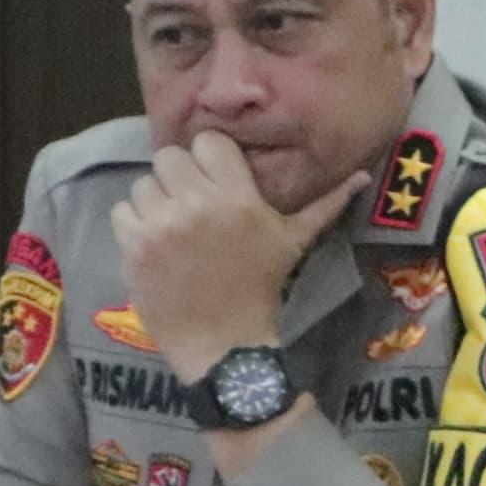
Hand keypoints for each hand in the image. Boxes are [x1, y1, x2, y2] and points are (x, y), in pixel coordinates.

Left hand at [110, 130, 357, 377]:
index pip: (208, 141)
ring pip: (143, 184)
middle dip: (179, 178)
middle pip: (169, 157)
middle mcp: (198, 204)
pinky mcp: (134, 247)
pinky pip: (121, 211)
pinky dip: (133, 226)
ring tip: (172, 228)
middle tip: (191, 206)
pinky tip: (155, 245)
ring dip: (155, 202)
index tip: (216, 182)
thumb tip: (364, 175)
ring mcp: (162, 225)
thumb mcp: (295, 242)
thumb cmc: (262, 288)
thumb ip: (326, 205)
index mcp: (238, 197)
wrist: (225, 344)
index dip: (210, 159)